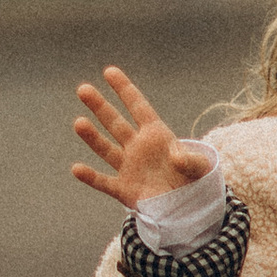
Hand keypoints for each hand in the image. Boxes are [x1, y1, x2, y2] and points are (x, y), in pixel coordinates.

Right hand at [72, 66, 214, 209]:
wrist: (186, 204)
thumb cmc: (194, 179)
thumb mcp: (200, 167)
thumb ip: (190, 159)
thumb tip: (177, 157)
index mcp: (156, 134)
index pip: (138, 107)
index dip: (125, 89)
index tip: (109, 72)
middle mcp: (137, 147)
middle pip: (115, 123)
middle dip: (100, 106)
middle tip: (83, 89)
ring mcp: (129, 167)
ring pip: (106, 149)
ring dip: (92, 137)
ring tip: (79, 123)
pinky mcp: (124, 189)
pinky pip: (104, 182)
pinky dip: (91, 177)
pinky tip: (77, 169)